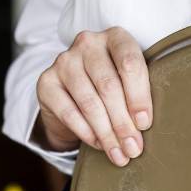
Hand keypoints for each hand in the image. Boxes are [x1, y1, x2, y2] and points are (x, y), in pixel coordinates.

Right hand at [34, 27, 152, 166]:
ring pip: (89, 102)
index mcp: (115, 37)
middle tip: (133, 148)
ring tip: (119, 154)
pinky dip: (86, 133)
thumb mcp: (129, 82)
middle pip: (109, 86)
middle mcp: (88, 43)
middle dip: (123, 123)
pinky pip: (69, 112)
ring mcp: (64, 61)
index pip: (129, 63)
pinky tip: (98, 145)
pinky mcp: (46, 82)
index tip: (145, 124)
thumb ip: (138, 95)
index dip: (139, 97)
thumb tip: (143, 127)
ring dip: (106, 133)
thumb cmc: (111, 86)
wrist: (72, 92)